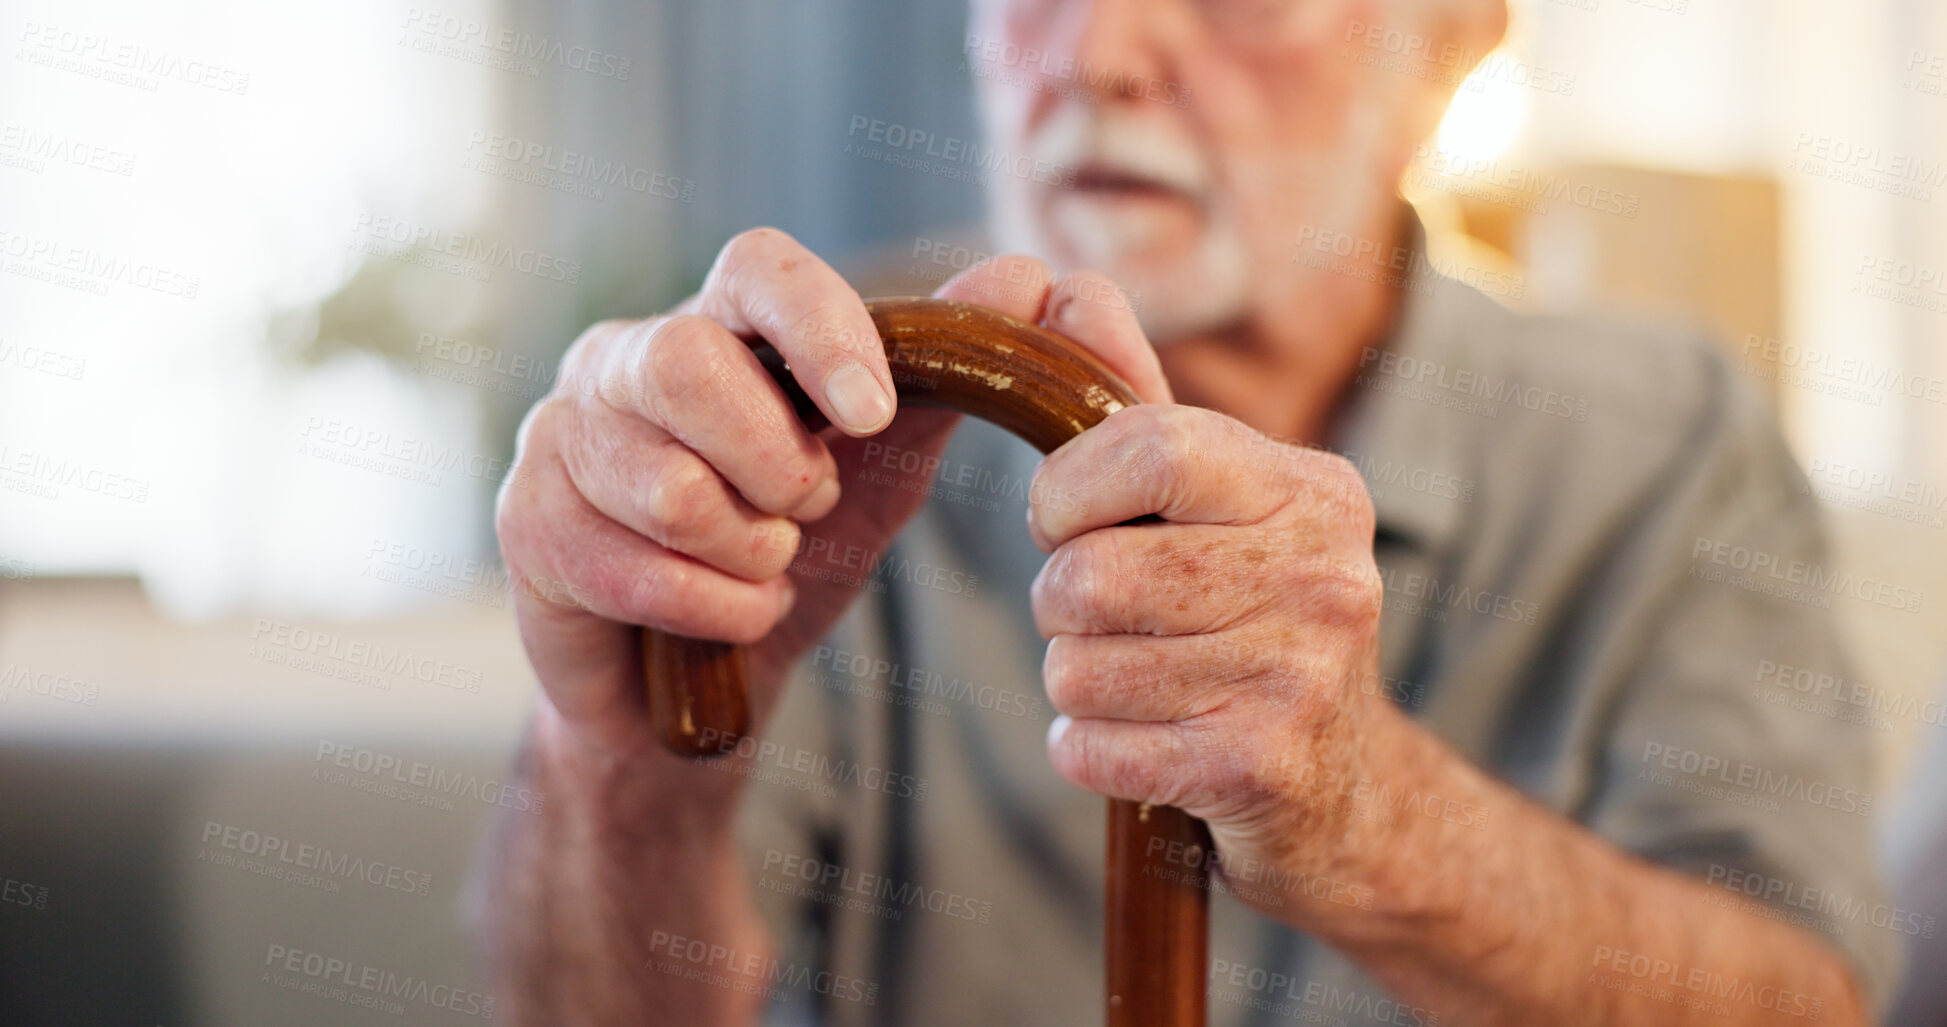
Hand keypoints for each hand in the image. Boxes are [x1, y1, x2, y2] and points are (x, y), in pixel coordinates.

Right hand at [494, 228, 1168, 774]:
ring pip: (669, 487)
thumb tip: (1026, 276)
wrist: (703, 683)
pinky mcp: (525, 521)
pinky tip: (722, 616)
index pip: (759, 266)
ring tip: (763, 567)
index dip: (820, 330)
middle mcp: (625, 356)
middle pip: (689, 365)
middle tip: (805, 510)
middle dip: (775, 464)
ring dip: (749, 556)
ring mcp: (561, 433)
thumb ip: (937, 378)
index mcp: (719, 323)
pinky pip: (632, 569)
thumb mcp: (878, 469)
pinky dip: (710, 611)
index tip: (870, 413)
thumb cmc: (790, 552)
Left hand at [1028, 403, 1393, 918]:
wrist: (1346, 791)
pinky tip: (1142, 743)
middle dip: (1061, 604)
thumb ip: (1134, 398)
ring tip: (1139, 682)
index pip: (1149, 449)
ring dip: (1076, 683)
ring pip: (1077, 668)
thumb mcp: (1215, 504)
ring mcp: (1301, 677)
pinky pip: (1091, 748)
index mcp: (1314, 490)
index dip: (1067, 491)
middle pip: (1091, 574)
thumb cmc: (1252, 620)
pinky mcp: (1260, 770)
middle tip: (1103, 619)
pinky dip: (1086, 752)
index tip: (1063, 521)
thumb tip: (1066, 286)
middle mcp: (1324, 575)